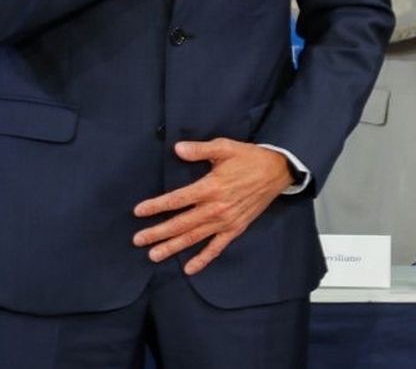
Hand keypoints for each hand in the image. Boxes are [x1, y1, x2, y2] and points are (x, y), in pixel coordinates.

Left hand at [132, 139, 292, 273]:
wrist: (277, 171)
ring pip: (194, 238)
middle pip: (181, 223)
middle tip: (138, 240)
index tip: (138, 212)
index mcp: (211, 187)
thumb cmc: (248, 158)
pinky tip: (189, 269)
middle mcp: (216, 208)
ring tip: (154, 255)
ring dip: (173, 247)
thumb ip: (200, 149)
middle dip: (158, 233)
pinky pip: (217, 248)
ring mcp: (225, 221)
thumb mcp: (225, 147)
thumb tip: (177, 149)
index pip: (177, 200)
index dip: (156, 206)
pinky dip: (203, 259)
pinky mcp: (235, 229)